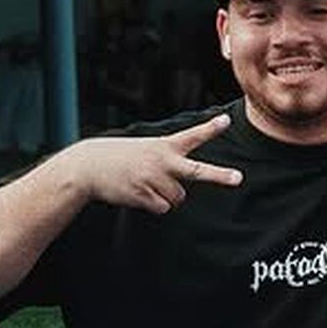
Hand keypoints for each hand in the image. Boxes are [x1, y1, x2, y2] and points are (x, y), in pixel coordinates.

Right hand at [68, 113, 241, 212]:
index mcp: (163, 146)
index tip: (227, 119)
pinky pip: (162, 207)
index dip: (210, 128)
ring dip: (166, 195)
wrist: (87, 166)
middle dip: (219, 176)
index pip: (192, 136)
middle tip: (239, 178)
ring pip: (178, 198)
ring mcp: (153, 178)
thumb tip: (181, 194)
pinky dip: (153, 204)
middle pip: (197, 172)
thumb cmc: (120, 158)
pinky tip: (137, 192)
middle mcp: (162, 161)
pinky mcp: (143, 195)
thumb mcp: (145, 150)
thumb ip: (168, 163)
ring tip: (145, 183)